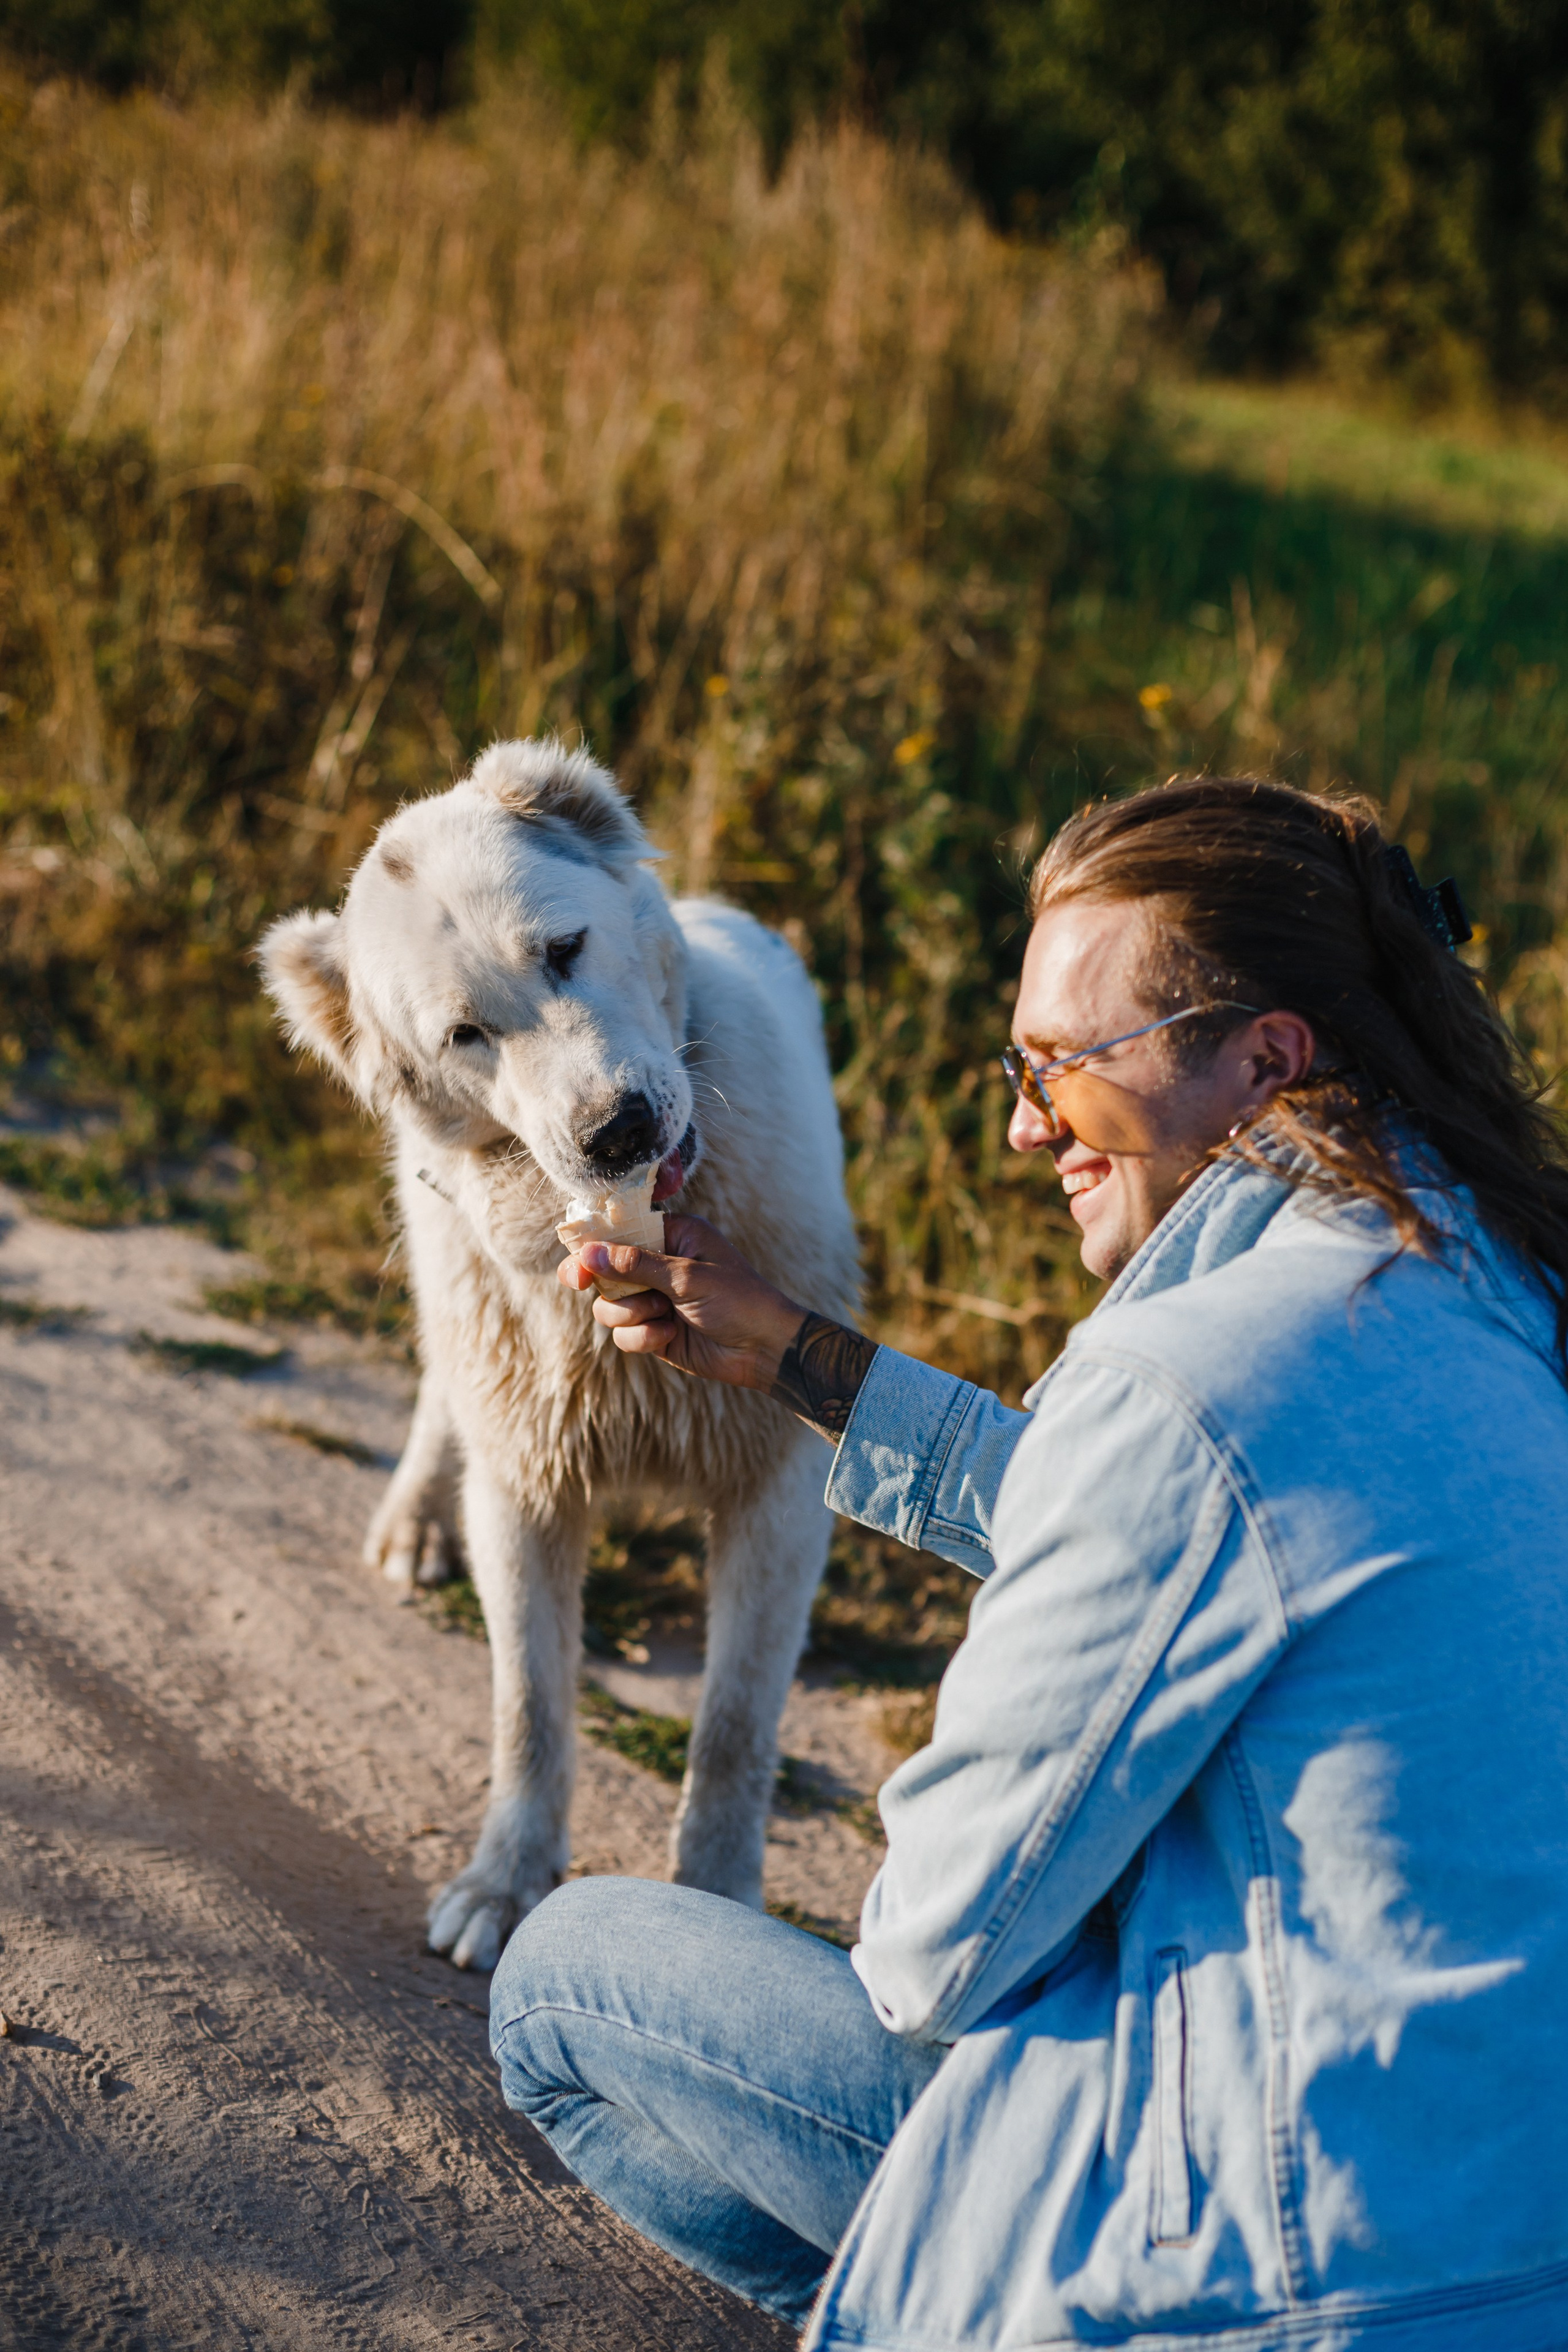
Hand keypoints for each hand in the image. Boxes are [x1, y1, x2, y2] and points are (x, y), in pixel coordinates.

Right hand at [557, 1213, 807, 1389]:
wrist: (764, 1350)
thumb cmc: (738, 1300)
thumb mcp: (687, 1277)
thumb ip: (637, 1265)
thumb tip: (589, 1251)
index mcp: (673, 1236)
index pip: (623, 1230)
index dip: (595, 1241)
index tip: (576, 1254)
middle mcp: (660, 1265)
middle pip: (605, 1268)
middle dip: (599, 1279)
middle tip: (579, 1282)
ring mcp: (655, 1300)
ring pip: (609, 1305)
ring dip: (630, 1312)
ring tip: (662, 1314)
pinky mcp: (654, 1332)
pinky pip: (623, 1335)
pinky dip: (642, 1337)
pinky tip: (669, 1336)